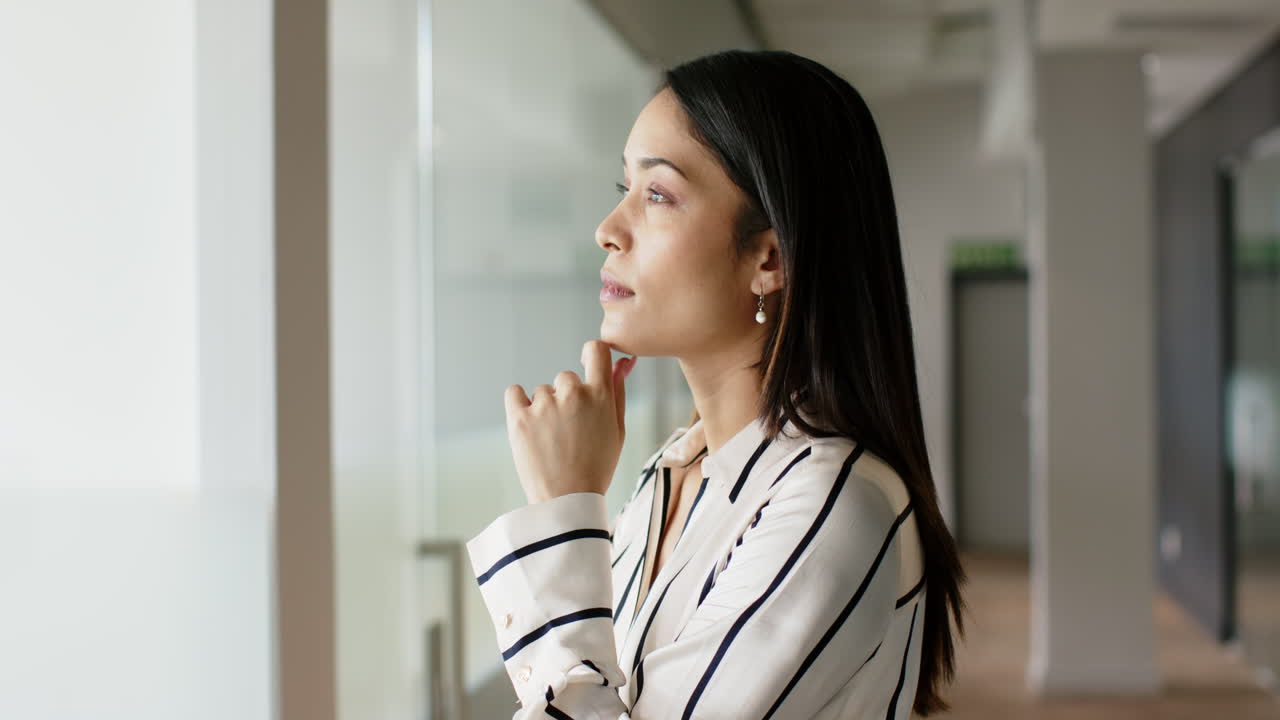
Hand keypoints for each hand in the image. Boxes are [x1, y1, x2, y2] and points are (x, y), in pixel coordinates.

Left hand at [504, 340, 636, 504]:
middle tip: (570, 430)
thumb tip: (623, 363)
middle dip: (567, 397)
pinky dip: (518, 404)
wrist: (567, 500)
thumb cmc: (596, 466)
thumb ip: (618, 393)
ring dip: (544, 408)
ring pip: (541, 392)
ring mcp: (544, 405)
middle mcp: (572, 394)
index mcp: (600, 395)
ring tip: (551, 440)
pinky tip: (529, 424)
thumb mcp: (617, 430)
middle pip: (566, 378)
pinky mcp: (519, 418)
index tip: (587, 368)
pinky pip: (514, 393)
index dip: (592, 355)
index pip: (597, 350)